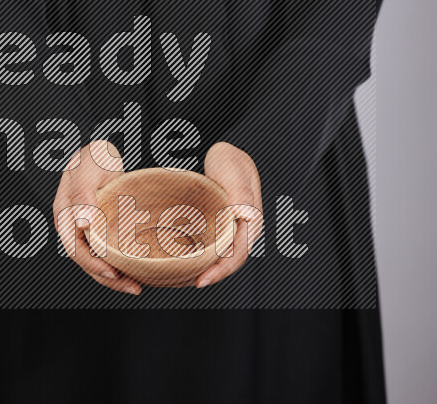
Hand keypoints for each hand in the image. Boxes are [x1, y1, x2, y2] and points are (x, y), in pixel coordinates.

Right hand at [52, 140, 141, 294]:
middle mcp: (74, 226)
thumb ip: (84, 195)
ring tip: (137, 286)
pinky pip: (109, 251)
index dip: (92, 264)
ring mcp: (89, 229)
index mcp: (65, 214)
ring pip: (98, 259)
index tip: (112, 272)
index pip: (75, 248)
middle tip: (133, 287)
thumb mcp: (88, 170)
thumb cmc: (94, 157)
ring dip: (116, 275)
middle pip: (87, 260)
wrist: (103, 152)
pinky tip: (137, 269)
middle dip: (108, 277)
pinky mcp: (103, 229)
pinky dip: (121, 262)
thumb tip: (83, 223)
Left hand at [195, 142, 261, 287]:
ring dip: (206, 268)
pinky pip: (214, 246)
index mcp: (251, 220)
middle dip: (211, 275)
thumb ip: (240, 193)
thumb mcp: (233, 171)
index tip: (201, 280)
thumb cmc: (230, 160)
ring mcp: (232, 228)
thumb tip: (244, 216)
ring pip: (222, 256)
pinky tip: (186, 260)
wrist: (224, 154)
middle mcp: (243, 228)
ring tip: (185, 278)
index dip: (221, 270)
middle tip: (188, 282)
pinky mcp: (221, 226)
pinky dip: (202, 256)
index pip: (238, 254)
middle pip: (230, 261)